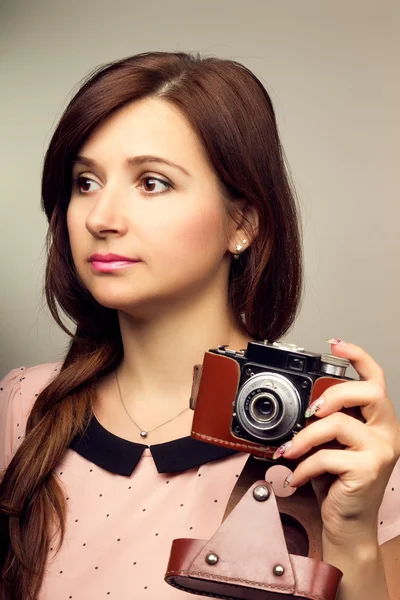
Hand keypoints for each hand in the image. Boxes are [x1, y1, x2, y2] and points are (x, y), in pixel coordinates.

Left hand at [277, 339, 399, 544]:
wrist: (347, 523)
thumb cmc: (338, 481)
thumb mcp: (332, 445)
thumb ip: (327, 422)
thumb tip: (301, 406)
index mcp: (378, 420)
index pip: (376, 379)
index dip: (358, 357)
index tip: (336, 344)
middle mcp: (386, 432)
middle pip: (368, 392)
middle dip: (333, 395)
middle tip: (310, 411)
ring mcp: (380, 451)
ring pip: (338, 424)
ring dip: (305, 438)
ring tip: (290, 451)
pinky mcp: (368, 470)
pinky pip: (327, 457)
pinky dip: (304, 466)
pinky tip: (296, 475)